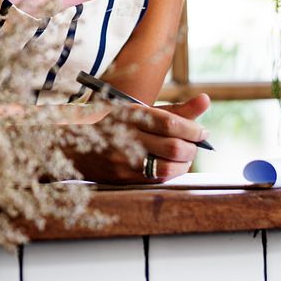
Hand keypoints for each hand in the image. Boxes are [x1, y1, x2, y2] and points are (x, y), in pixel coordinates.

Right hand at [68, 93, 210, 182]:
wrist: (73, 145)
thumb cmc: (114, 124)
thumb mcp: (139, 111)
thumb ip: (174, 109)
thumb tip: (206, 100)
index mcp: (129, 114)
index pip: (169, 122)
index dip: (192, 128)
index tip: (201, 131)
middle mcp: (126, 136)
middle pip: (173, 146)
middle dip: (192, 147)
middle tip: (195, 144)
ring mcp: (124, 160)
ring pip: (169, 168)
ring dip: (184, 163)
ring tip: (184, 156)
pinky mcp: (123, 178)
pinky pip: (157, 179)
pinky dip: (171, 172)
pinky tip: (170, 164)